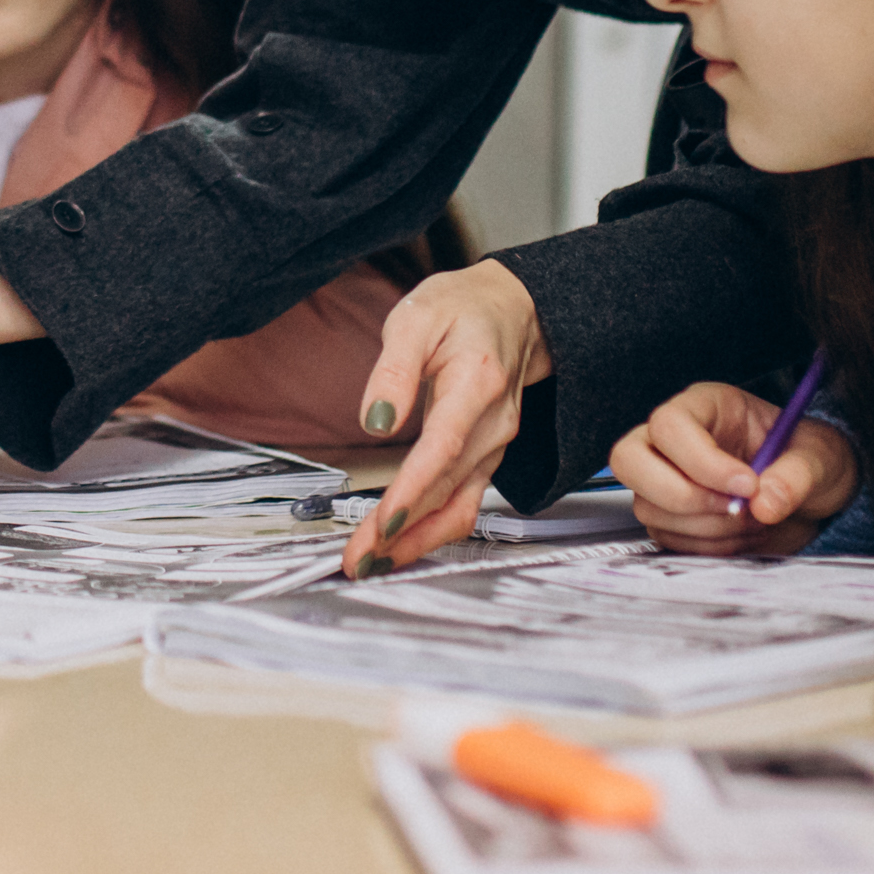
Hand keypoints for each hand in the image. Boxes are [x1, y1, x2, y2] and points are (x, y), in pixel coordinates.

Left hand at [341, 260, 549, 578]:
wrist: (514, 311)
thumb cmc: (463, 311)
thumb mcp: (417, 317)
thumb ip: (393, 368)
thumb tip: (374, 418)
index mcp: (477, 384)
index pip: (444, 448)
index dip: (413, 490)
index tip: (382, 522)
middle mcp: (494, 424)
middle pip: (447, 490)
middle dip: (402, 531)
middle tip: (359, 560)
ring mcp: (495, 445)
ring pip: (460, 507)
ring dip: (417, 540)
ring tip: (373, 562)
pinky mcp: (488, 457)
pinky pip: (465, 502)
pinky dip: (433, 529)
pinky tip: (402, 542)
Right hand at [608, 381, 860, 556]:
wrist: (814, 496)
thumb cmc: (810, 459)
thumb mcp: (821, 456)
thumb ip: (797, 474)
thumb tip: (766, 502)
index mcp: (706, 406)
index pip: (670, 425)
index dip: (701, 460)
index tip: (748, 485)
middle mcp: (675, 440)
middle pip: (629, 459)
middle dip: (679, 494)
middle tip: (733, 509)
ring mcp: (667, 479)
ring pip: (648, 506)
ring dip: (704, 526)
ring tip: (752, 521)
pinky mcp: (672, 517)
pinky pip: (667, 538)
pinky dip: (707, 547)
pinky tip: (741, 535)